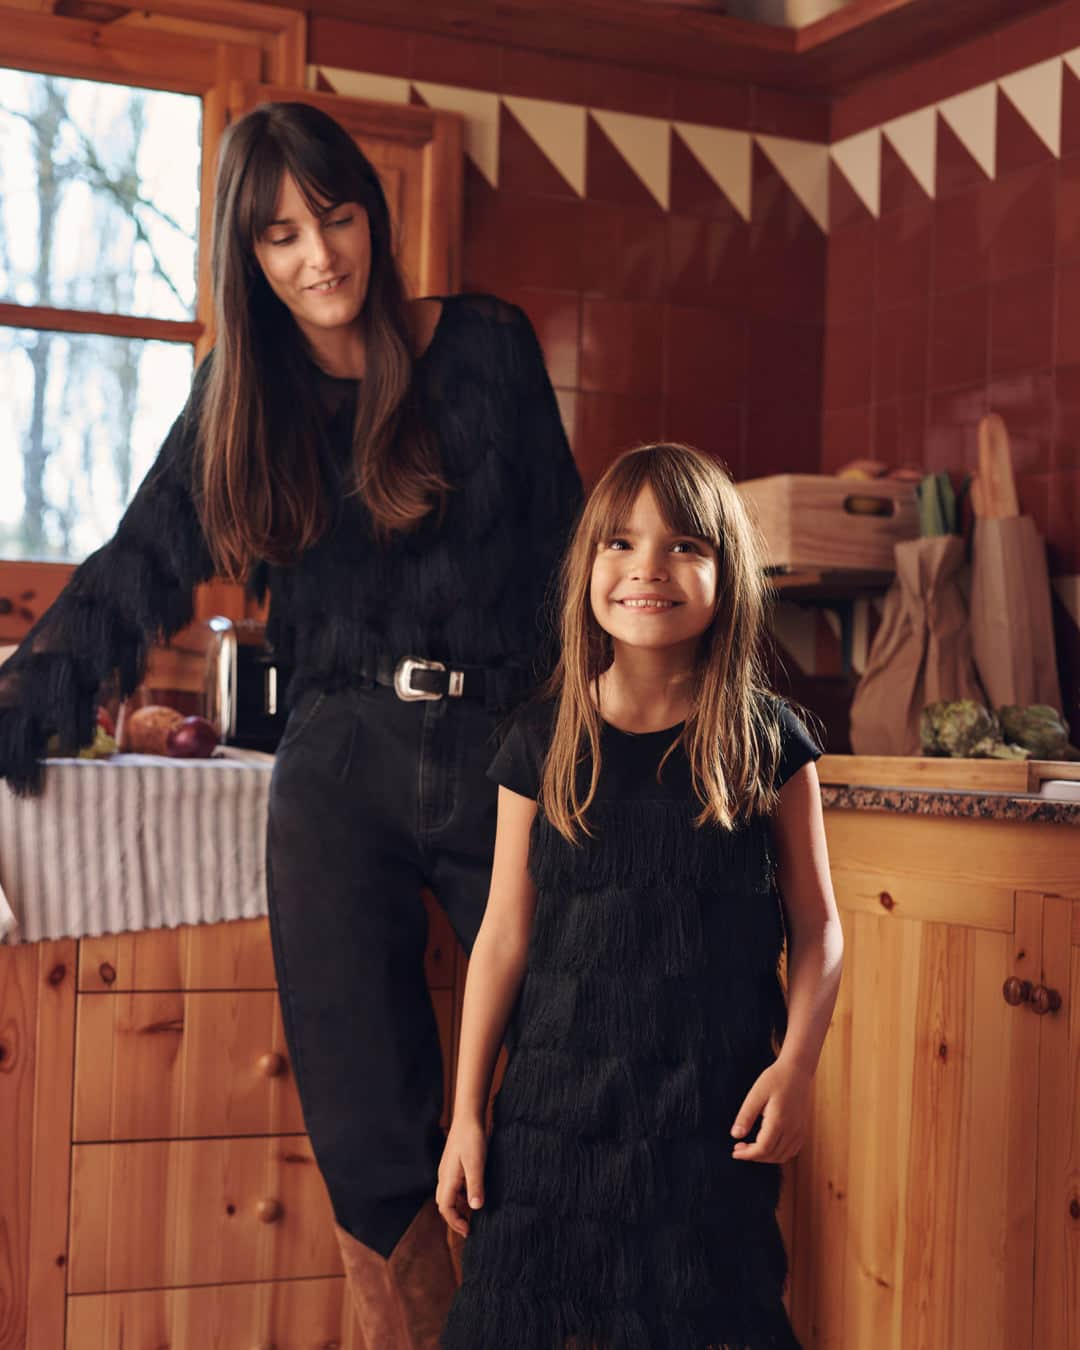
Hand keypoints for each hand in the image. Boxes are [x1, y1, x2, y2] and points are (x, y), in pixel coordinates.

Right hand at [436, 1117, 487, 1237]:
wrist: (468, 1117)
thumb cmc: (472, 1139)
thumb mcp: (476, 1163)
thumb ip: (475, 1186)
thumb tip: (475, 1209)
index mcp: (447, 1178)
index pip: (445, 1208)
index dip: (454, 1222)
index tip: (468, 1232)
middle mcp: (444, 1176)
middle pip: (444, 1204)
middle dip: (454, 1218)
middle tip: (469, 1228)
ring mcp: (448, 1171)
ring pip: (449, 1195)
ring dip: (458, 1207)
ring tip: (472, 1215)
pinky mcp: (454, 1165)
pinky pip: (454, 1187)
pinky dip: (461, 1196)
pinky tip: (473, 1195)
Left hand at [730, 1058, 811, 1163]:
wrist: (797, 1071)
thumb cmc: (776, 1079)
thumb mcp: (756, 1094)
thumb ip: (746, 1115)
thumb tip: (736, 1135)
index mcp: (779, 1121)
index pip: (763, 1149)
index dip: (747, 1155)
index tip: (734, 1152)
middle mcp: (792, 1130)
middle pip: (772, 1155)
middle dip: (754, 1156)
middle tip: (739, 1148)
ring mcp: (799, 1131)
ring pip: (782, 1156)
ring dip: (765, 1157)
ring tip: (750, 1148)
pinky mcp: (802, 1130)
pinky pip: (791, 1151)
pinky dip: (778, 1154)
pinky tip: (767, 1146)